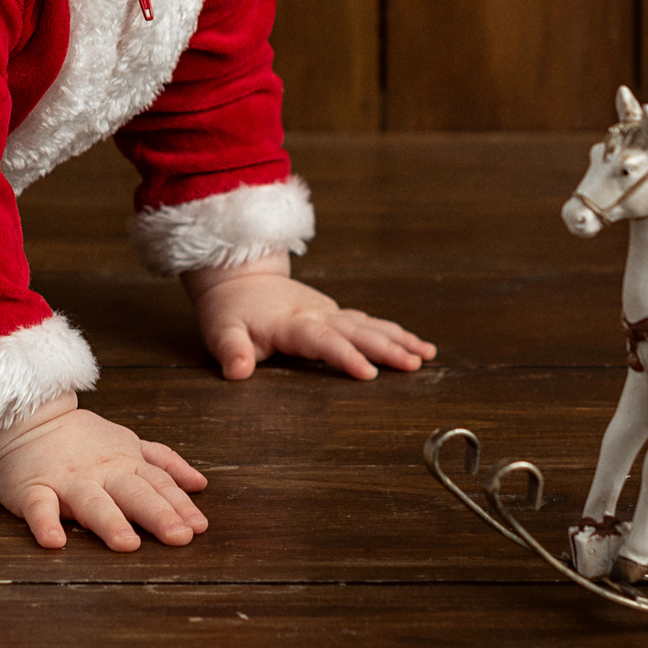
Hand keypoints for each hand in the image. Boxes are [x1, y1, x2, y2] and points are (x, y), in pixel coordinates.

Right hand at [0, 394, 209, 551]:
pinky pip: (39, 507)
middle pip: (133, 493)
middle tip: (178, 537)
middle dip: (157, 514)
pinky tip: (54, 541)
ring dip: (110, 521)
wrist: (28, 419)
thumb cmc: (83, 439)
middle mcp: (101, 473)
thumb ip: (164, 463)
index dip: (179, 505)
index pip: (158, 484)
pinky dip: (45, 522)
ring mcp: (67, 481)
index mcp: (125, 463)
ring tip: (127, 544)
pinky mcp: (32, 490)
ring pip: (91, 501)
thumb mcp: (129, 443)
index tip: (198, 527)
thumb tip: (200, 483)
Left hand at [184, 255, 437, 380]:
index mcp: (290, 323)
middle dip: (386, 348)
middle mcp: (316, 314)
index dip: (345, 356)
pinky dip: (394, 332)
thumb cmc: (229, 309)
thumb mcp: (220, 330)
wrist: (238, 275)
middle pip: (356, 331)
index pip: (322, 341)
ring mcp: (328, 311)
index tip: (369, 373)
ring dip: (398, 339)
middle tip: (414, 364)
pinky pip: (369, 322)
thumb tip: (237, 371)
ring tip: (427, 355)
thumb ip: (231, 350)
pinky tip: (417, 346)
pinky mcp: (334, 313)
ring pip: (369, 325)